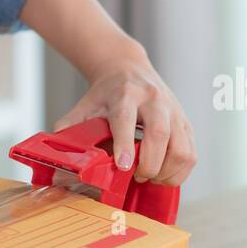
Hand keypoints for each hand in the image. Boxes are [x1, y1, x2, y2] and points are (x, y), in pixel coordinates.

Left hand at [54, 53, 196, 185]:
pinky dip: (180, 171)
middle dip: (150, 164)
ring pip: (182, 147)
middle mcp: (154, 100)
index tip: (124, 166)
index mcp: (125, 95)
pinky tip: (164, 176)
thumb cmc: (104, 94)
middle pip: (160, 135)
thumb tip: (55, 154)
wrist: (128, 69)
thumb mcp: (84, 105)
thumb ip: (69, 127)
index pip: (127, 120)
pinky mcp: (186, 122)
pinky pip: (191, 152)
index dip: (125, 144)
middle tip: (137, 177)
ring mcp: (174, 111)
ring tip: (150, 178)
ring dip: (167, 171)